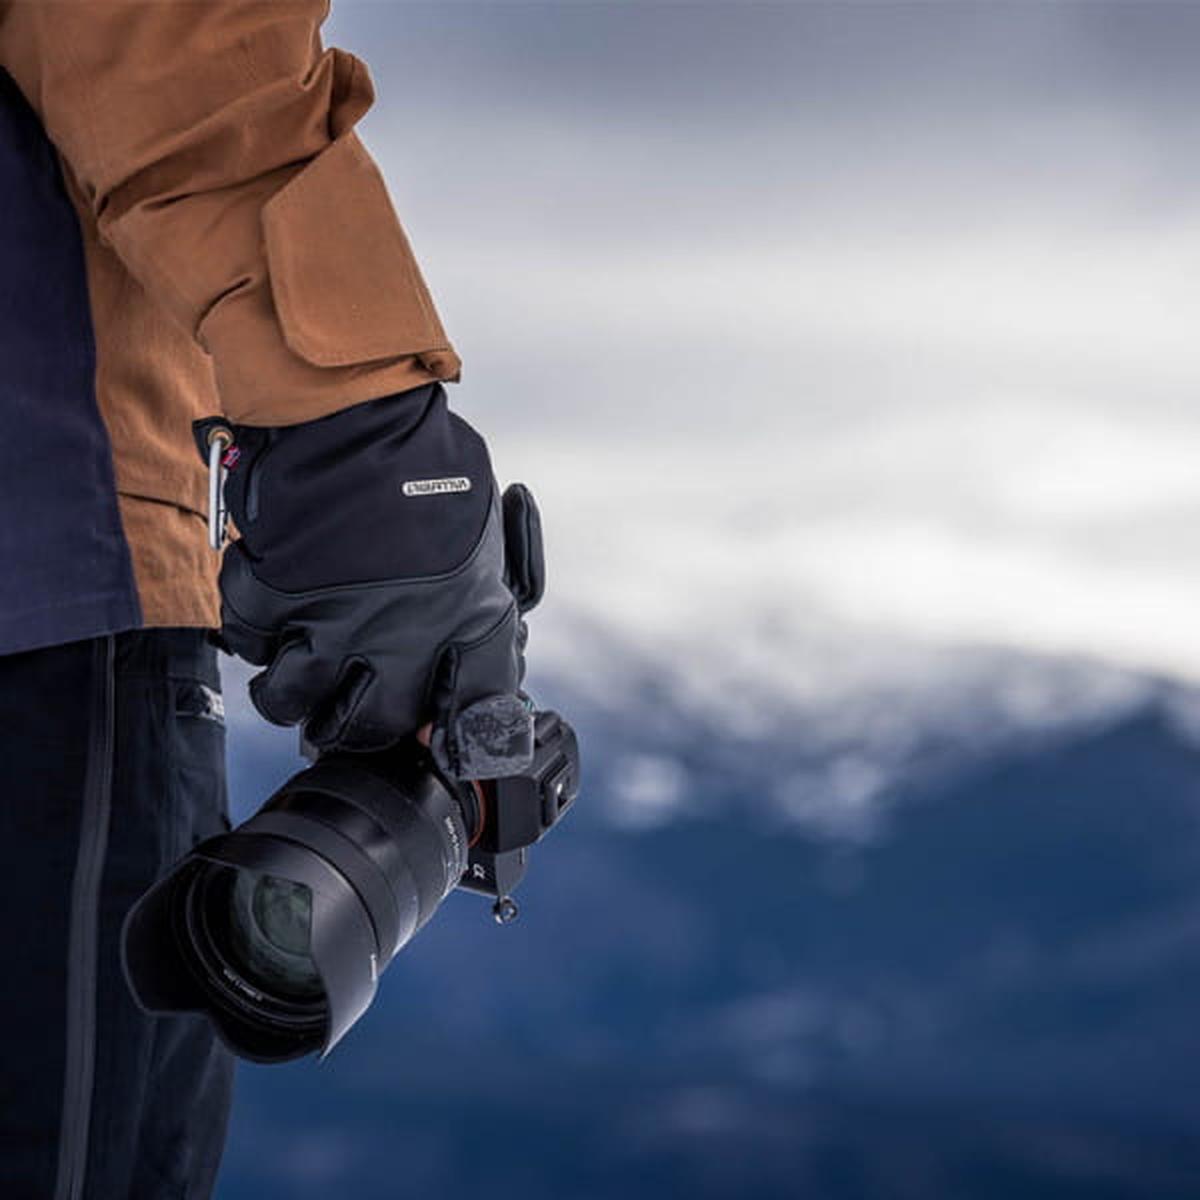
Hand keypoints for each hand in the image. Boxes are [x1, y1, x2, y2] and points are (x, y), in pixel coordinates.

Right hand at [196, 383, 544, 776]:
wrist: (360, 410)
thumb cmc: (430, 467)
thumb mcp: (484, 541)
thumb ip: (483, 608)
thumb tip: (477, 660)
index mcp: (471, 626)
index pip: (470, 724)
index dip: (449, 742)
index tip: (430, 740)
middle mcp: (405, 642)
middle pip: (366, 728)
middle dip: (351, 719)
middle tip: (344, 693)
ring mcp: (334, 624)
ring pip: (291, 701)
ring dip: (288, 682)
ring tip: (296, 654)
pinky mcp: (277, 599)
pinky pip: (249, 643)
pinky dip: (253, 625)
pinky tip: (273, 596)